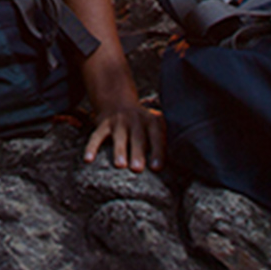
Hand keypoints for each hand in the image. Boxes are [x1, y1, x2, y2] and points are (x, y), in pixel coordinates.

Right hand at [81, 51, 165, 171]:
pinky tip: (88, 160)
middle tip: (138, 169)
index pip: (156, 137)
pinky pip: (96, 136)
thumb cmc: (141, 122)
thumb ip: (164, 138)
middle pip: (137, 138)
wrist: (117, 100)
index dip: (157, 151)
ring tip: (120, 165)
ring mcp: (118, 122)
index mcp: (151, 121)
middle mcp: (135, 120)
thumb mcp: (155, 123)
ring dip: (119, 150)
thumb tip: (182, 161)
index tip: (157, 167)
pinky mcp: (103, 124)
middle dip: (138, 153)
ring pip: (119, 137)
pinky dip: (91, 148)